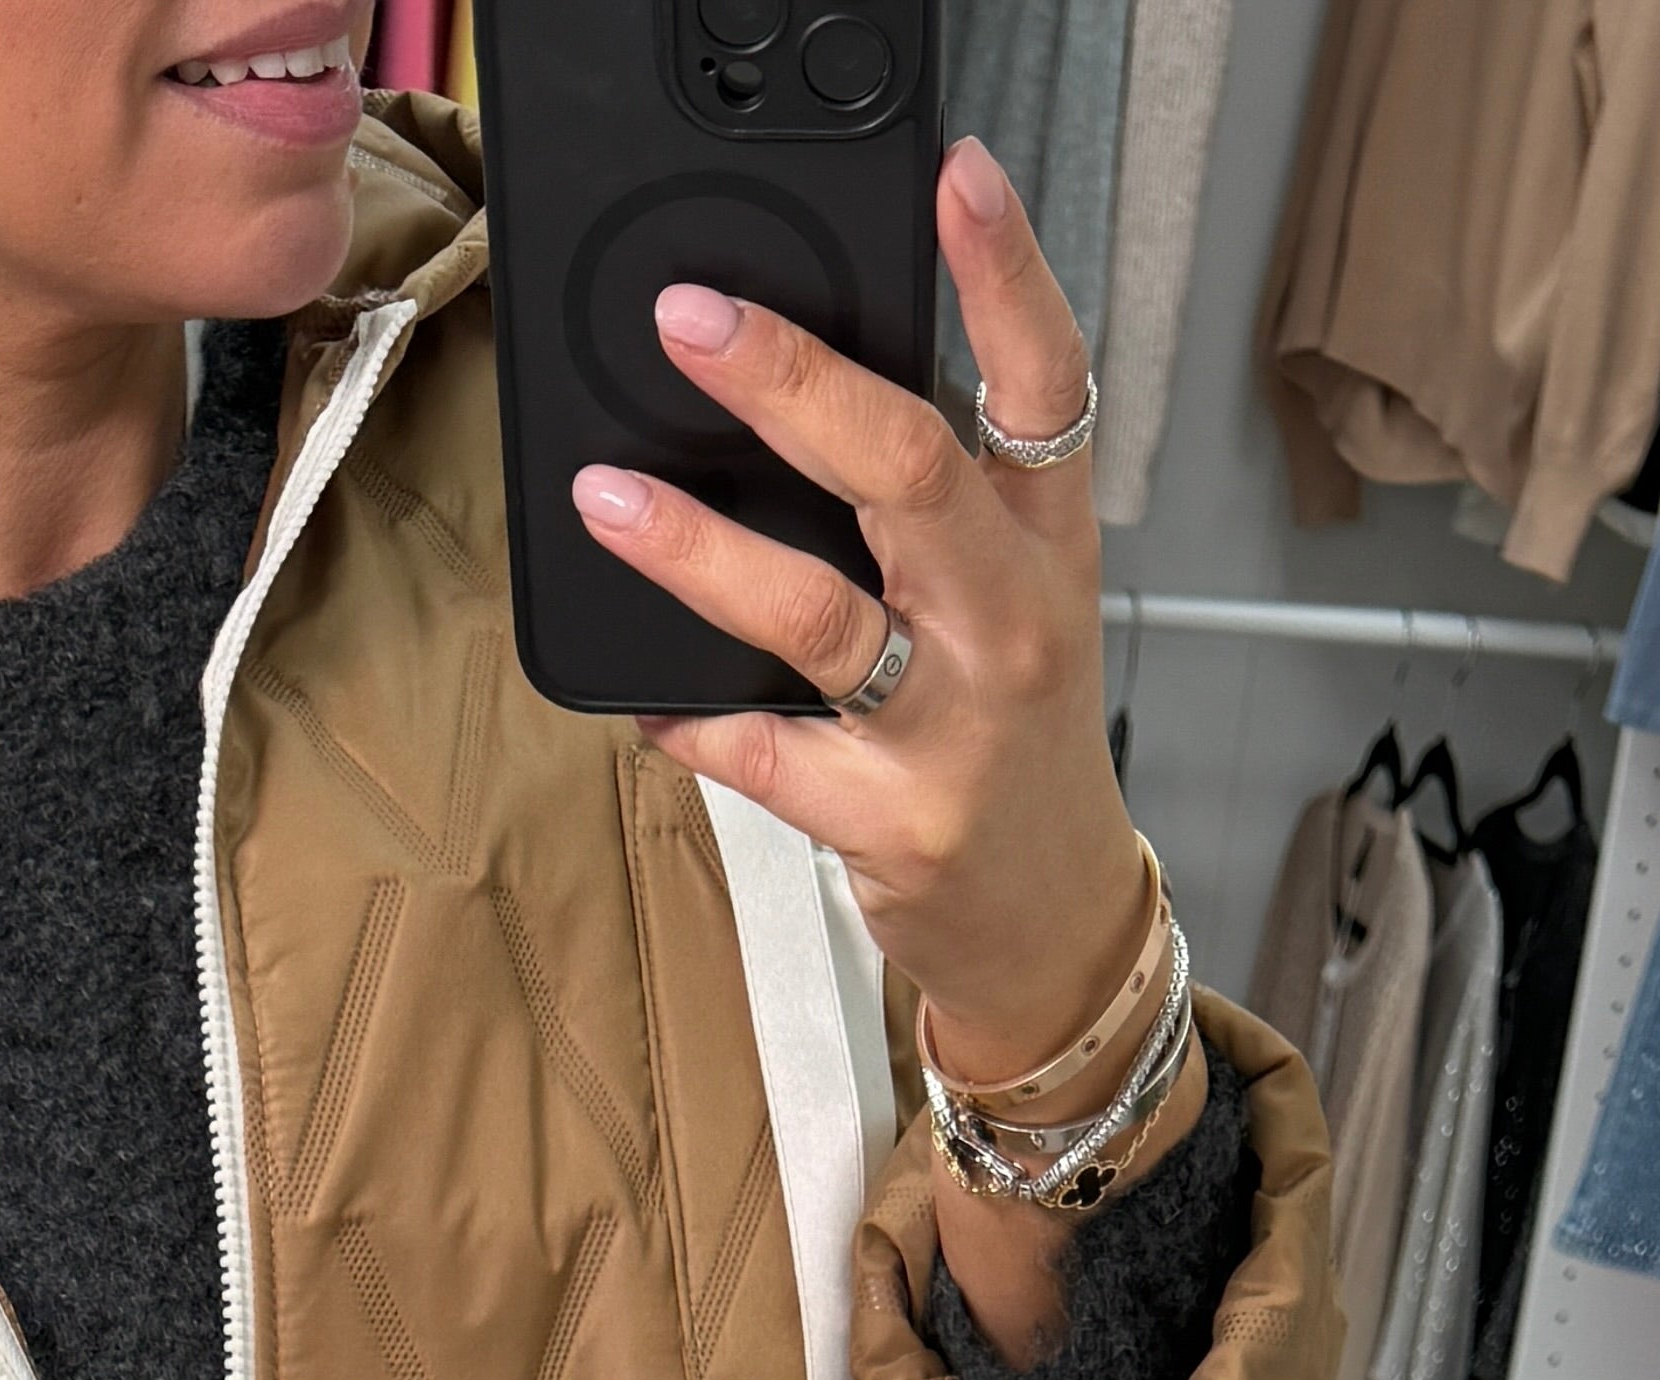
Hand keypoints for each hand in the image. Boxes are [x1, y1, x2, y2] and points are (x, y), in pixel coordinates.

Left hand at [570, 142, 1200, 1348]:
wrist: (1051, 923)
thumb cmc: (1011, 740)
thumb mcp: (1014, 600)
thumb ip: (937, 502)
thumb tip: (793, 391)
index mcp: (1045, 543)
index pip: (1047, 384)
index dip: (1007, 274)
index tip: (957, 177)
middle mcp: (1011, 623)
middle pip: (912, 471)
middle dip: (797, 384)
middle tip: (693, 320)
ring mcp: (955, 729)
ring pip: (820, 615)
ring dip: (702, 550)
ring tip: (609, 497)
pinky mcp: (894, 824)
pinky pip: (767, 756)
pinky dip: (694, 719)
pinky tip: (641, 697)